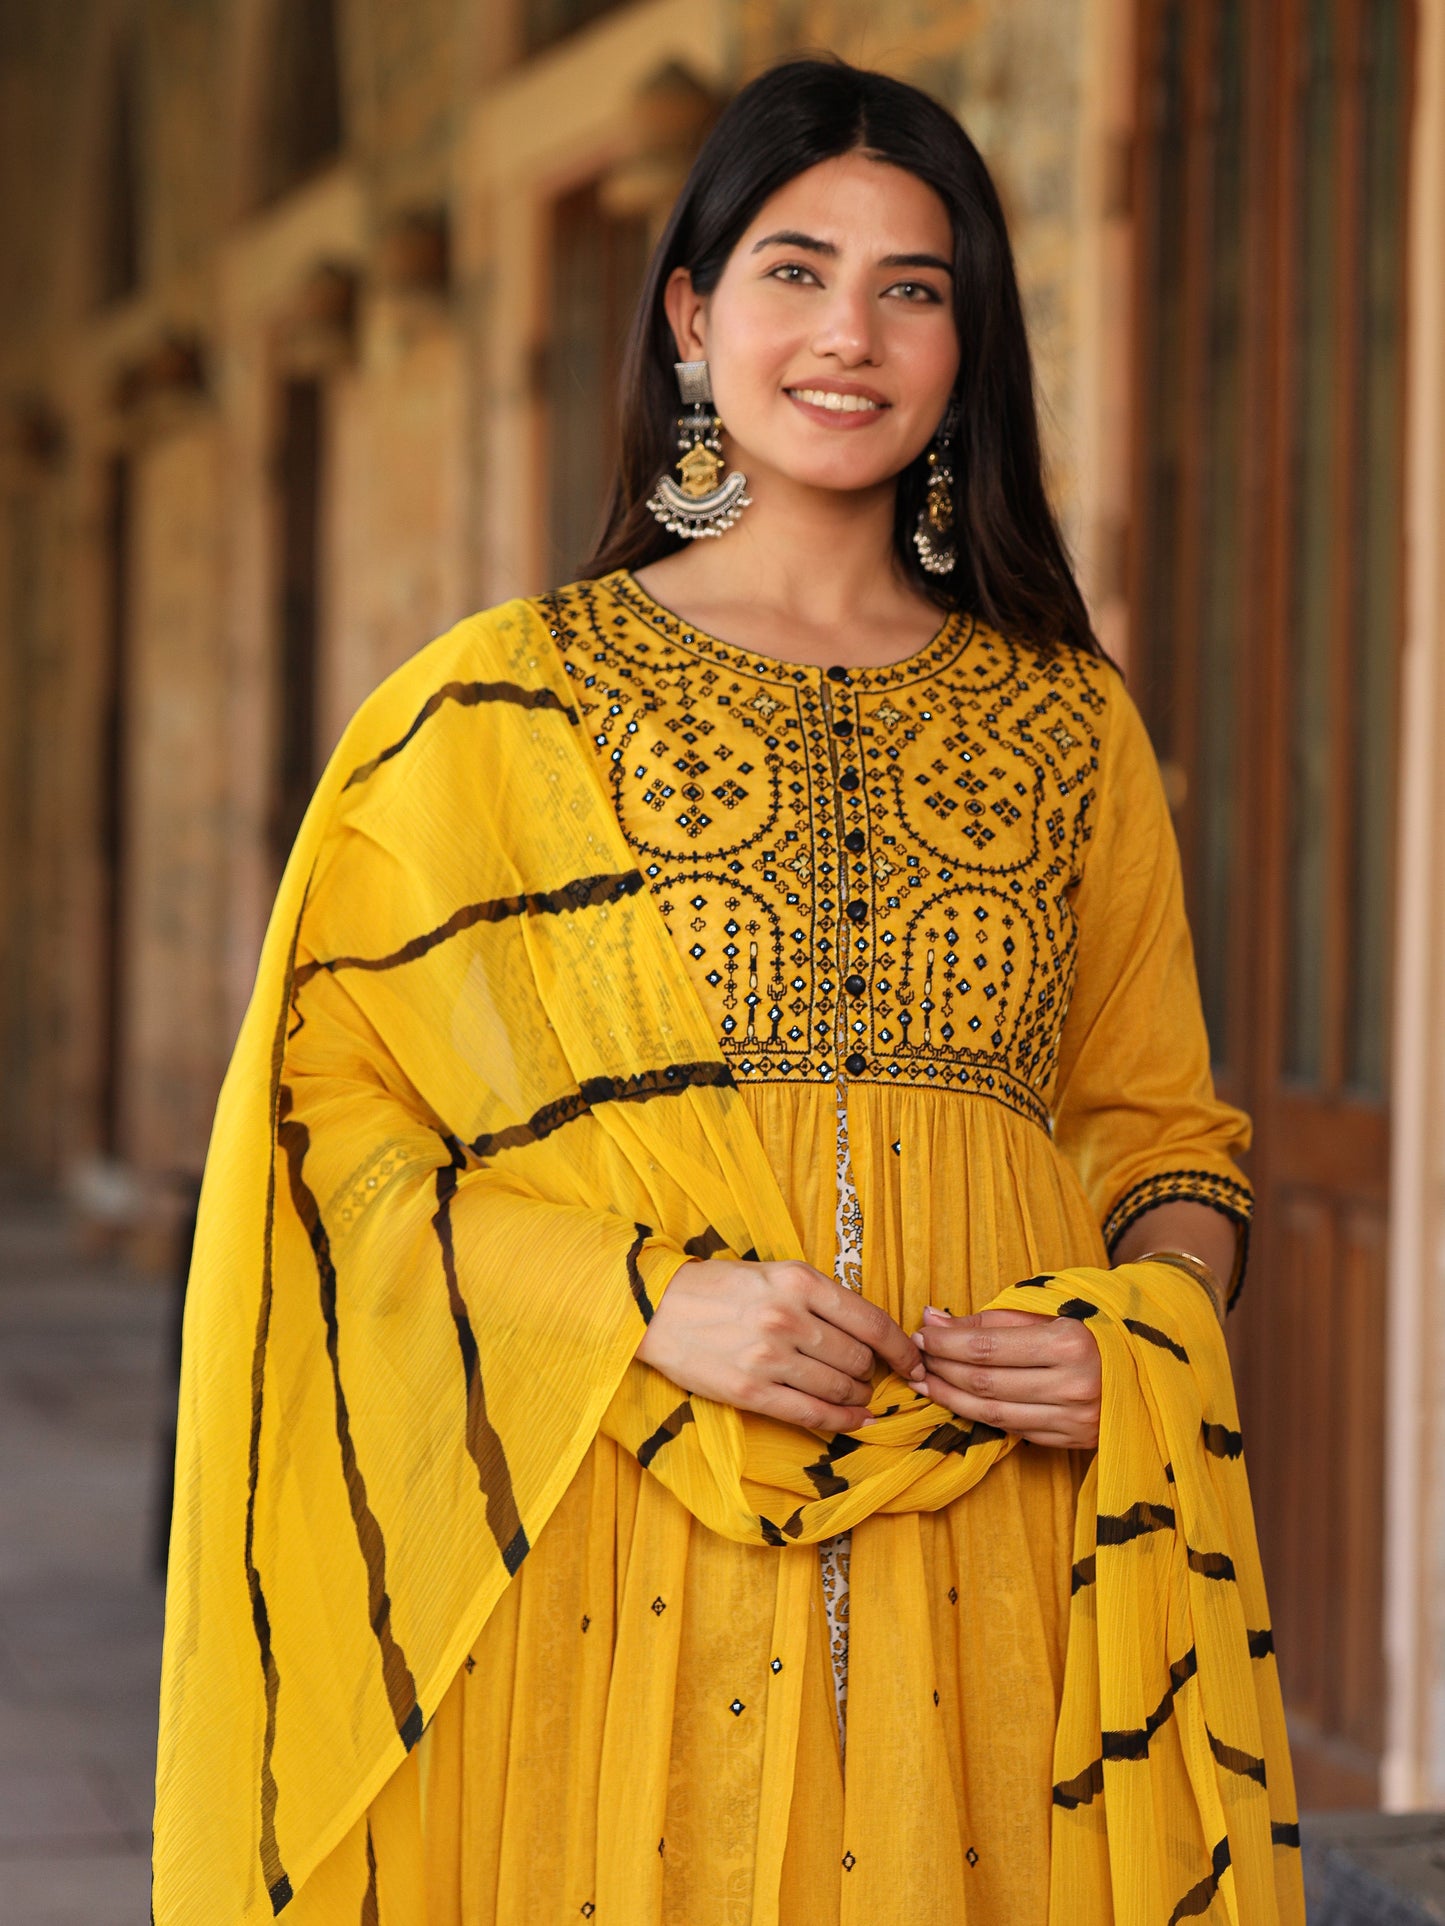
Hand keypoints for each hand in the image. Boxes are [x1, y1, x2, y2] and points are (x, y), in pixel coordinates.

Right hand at [635, 1258, 925, 1432]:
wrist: (655, 1308)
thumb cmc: (718, 1288)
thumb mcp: (774, 1274)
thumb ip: (819, 1297)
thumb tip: (867, 1332)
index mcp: (799, 1282)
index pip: (872, 1321)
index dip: (902, 1348)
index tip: (915, 1362)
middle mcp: (789, 1318)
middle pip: (858, 1358)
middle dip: (872, 1373)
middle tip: (867, 1376)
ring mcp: (771, 1357)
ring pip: (840, 1388)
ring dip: (858, 1397)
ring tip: (857, 1397)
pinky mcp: (752, 1391)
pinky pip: (812, 1415)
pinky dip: (841, 1422)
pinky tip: (854, 1421)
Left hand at [912, 1306, 1100, 1448]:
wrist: (1148, 1367)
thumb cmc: (1091, 1329)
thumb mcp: (1047, 1313)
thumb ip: (989, 1320)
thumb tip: (932, 1318)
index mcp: (1069, 1343)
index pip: (987, 1348)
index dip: (947, 1343)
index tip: (921, 1334)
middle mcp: (1074, 1385)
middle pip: (985, 1383)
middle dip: (942, 1369)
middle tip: (916, 1357)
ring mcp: (1075, 1419)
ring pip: (994, 1414)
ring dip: (951, 1398)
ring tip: (925, 1382)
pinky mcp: (1073, 1441)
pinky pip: (1014, 1430)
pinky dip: (980, 1416)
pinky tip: (959, 1401)